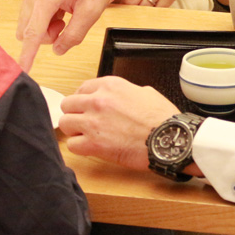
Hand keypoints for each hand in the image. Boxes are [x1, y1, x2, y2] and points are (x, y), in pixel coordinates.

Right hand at [17, 0, 139, 70]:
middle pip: (28, 31)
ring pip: (29, 23)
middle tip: (67, 25)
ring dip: (46, 27)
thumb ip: (73, 35)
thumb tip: (58, 50)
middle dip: (46, 36)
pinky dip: (46, 18)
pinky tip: (63, 9)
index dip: (28, 55)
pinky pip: (32, 13)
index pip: (32, 34)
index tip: (22, 70)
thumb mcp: (90, 12)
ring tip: (67, 16)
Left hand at [58, 76, 179, 170]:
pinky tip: (90, 148)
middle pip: (68, 104)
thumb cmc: (163, 119)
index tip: (86, 106)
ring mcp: (93, 122)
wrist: (169, 139)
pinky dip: (79, 147)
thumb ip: (127, 92)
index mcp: (111, 86)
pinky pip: (72, 145)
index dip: (83, 99)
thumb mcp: (146, 93)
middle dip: (75, 113)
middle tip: (84, 122)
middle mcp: (98, 100)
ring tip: (86, 136)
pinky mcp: (93, 144)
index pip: (82, 88)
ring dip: (74, 130)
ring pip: (65, 123)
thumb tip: (123, 98)